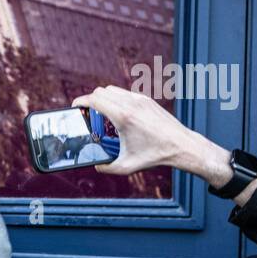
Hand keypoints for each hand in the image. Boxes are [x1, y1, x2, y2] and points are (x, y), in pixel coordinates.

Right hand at [70, 85, 220, 177]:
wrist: (181, 146)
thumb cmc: (155, 155)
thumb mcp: (126, 166)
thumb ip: (106, 167)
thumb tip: (96, 165)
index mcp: (123, 117)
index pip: (94, 99)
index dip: (80, 102)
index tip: (75, 107)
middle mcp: (131, 104)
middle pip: (101, 91)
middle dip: (90, 101)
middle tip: (87, 114)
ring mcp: (140, 99)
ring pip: (112, 90)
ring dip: (103, 99)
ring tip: (102, 114)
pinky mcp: (147, 100)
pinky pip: (124, 94)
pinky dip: (116, 100)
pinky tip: (118, 115)